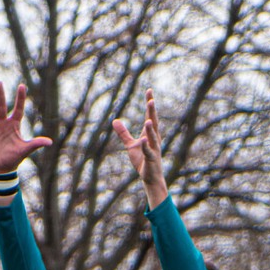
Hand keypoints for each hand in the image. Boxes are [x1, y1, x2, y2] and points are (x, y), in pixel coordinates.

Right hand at [0, 81, 52, 181]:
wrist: (1, 169)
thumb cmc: (14, 159)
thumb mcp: (25, 150)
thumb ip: (35, 144)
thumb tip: (50, 142)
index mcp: (14, 125)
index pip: (18, 109)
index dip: (20, 98)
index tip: (22, 86)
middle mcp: (3, 124)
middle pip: (1, 106)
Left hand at [112, 90, 166, 205]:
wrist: (150, 178)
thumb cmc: (142, 160)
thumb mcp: (131, 145)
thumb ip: (123, 133)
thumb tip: (114, 120)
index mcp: (150, 134)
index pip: (150, 116)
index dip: (149, 104)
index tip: (149, 91)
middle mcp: (154, 140)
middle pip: (153, 123)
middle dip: (152, 112)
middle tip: (151, 99)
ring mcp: (154, 149)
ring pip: (153, 137)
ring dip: (150, 128)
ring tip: (148, 119)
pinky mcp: (151, 159)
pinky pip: (149, 151)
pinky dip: (146, 145)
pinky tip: (144, 139)